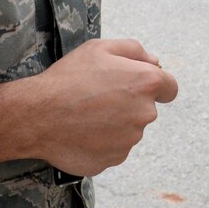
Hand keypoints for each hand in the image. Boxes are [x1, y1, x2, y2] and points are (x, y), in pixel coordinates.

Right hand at [19, 37, 178, 176]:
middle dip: (128, 104)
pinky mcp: (114, 159)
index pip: (170, 88)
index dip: (156, 86)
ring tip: (85, 115)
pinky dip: (101, 142)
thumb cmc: (68, 78)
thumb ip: (134, 51)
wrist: (38, 115)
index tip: (138, 87)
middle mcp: (144, 114)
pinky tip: (81, 132)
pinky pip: (113, 148)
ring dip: (113, 124)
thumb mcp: (100, 48)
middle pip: (145, 109)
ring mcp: (130, 140)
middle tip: (97, 98)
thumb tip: (155, 62)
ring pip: (128, 130)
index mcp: (146, 83)